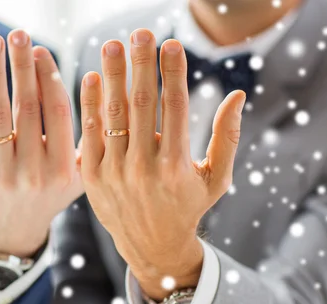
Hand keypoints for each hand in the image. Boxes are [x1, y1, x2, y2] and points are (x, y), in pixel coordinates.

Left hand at [0, 30, 82, 257]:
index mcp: (64, 171)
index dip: (49, 77)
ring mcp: (3, 177)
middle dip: (22, 66)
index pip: (59, 113)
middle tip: (18, 33)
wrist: (9, 238)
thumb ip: (84, 143)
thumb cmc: (44, 198)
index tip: (41, 50)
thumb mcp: (75, 180)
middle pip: (28, 108)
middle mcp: (35, 174)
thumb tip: (96, 90)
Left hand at [79, 30, 245, 299]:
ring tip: (111, 46)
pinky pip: (89, 135)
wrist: (151, 247)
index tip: (171, 43)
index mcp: (176, 166)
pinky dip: (89, 105)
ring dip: (111, 77)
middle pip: (140, 104)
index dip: (172, 71)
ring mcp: (113, 173)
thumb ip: (227, 137)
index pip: (174, 106)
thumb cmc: (188, 207)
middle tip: (139, 33)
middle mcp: (143, 168)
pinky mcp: (92, 177)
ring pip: (112, 115)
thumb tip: (237, 94)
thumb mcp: (216, 179)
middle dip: (140, 64)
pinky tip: (91, 78)